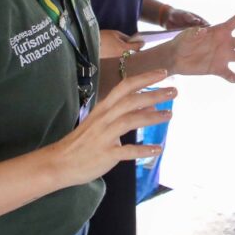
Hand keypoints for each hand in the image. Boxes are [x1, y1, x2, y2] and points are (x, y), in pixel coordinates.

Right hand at [49, 69, 173, 186]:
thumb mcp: (103, 122)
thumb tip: (150, 106)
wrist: (60, 162)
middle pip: (130, 101)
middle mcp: (104, 118)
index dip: (144, 78)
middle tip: (174, 90)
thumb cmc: (83, 141)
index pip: (125, 87)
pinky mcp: (105, 154)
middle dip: (153, 94)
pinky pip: (127, 151)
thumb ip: (126, 113)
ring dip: (151, 117)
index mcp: (104, 108)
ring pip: (130, 121)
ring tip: (170, 114)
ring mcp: (104, 136)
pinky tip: (158, 149)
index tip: (163, 72)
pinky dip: (143, 149)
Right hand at [99, 29, 145, 60]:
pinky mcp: (111, 63)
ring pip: (127, 57)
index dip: (140, 43)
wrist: (89, 46)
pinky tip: (118, 52)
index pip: (137, 47)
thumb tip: (132, 40)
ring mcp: (117, 61)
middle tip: (134, 45)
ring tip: (125, 49)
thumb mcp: (115, 34)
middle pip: (134, 54)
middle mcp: (122, 56)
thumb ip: (126, 37)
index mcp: (124, 48)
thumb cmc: (102, 37)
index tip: (142, 41)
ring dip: (128, 53)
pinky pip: (120, 59)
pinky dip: (122, 56)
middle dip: (135, 49)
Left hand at [166, 7, 234, 81]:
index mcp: (220, 31)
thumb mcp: (188, 34)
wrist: (176, 57)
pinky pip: (230, 74)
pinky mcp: (218, 69)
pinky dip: (234, 77)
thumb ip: (195, 32)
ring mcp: (223, 57)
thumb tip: (202, 31)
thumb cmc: (183, 41)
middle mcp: (226, 43)